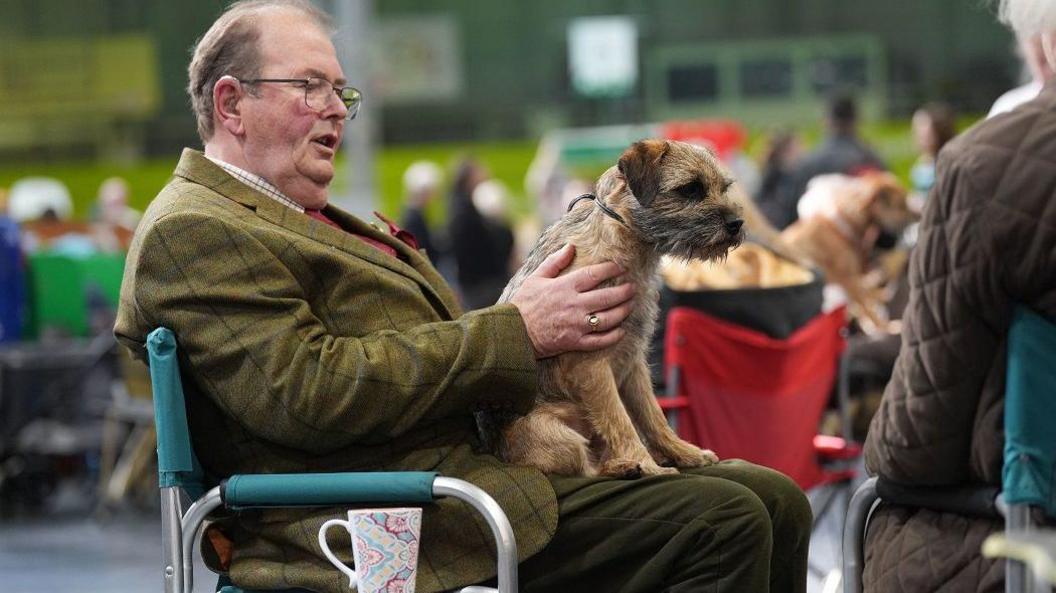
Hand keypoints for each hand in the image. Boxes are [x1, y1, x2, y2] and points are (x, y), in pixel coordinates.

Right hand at [510, 244, 634, 358]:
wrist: (513, 332)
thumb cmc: (523, 303)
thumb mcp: (536, 277)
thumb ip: (555, 261)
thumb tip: (571, 246)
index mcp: (565, 286)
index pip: (594, 274)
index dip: (611, 269)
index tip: (621, 267)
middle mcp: (574, 305)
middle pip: (607, 297)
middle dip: (624, 291)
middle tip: (632, 288)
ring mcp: (577, 325)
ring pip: (608, 318)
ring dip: (623, 311)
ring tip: (630, 305)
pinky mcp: (575, 342)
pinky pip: (600, 340)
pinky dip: (613, 336)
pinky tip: (621, 331)